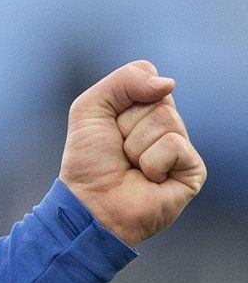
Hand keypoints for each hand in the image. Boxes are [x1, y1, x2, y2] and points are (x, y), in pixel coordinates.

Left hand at [59, 61, 205, 245]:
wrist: (91, 204)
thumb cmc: (88, 161)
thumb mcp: (89, 108)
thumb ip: (124, 81)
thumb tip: (169, 84)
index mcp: (144, 110)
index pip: (147, 78)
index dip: (120, 100)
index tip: (107, 126)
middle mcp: (166, 127)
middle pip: (158, 99)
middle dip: (127, 124)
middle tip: (118, 150)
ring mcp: (181, 147)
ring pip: (165, 119)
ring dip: (135, 146)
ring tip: (131, 166)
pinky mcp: (193, 170)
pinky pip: (174, 145)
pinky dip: (151, 163)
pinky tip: (148, 179)